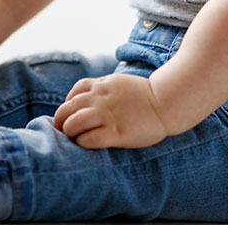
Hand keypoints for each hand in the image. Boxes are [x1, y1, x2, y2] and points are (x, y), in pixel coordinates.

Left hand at [52, 73, 168, 148]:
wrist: (167, 102)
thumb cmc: (147, 95)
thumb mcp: (120, 83)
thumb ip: (104, 88)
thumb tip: (91, 97)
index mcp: (101, 85)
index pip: (74, 93)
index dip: (68, 104)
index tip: (71, 114)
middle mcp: (99, 99)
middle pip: (67, 109)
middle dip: (61, 121)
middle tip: (63, 130)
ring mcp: (107, 115)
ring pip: (74, 124)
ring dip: (70, 132)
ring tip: (74, 138)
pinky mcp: (116, 132)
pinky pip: (89, 139)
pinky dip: (83, 143)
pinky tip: (87, 144)